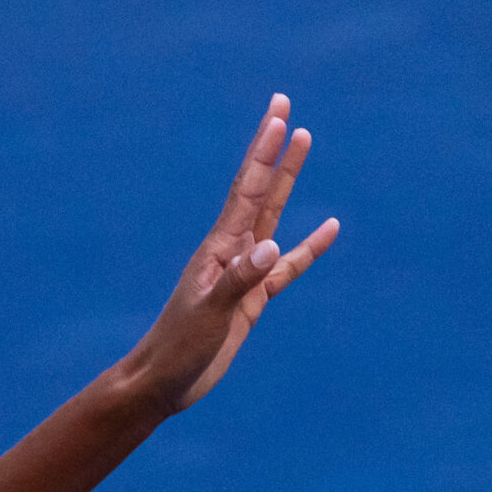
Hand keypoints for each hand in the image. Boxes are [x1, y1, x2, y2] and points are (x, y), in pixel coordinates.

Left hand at [130, 93, 339, 412]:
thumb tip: (272, 246)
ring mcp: (242, 274)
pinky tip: (330, 228)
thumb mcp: (211, 314)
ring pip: (273, 218)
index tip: (278, 116)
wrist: (162, 384)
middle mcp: (230, 253)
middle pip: (259, 191)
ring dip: (288, 181)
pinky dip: (309, 248)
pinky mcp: (252, 300)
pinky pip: (288, 267)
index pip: (246, 191)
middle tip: (283, 107)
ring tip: (303, 143)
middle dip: (271, 150)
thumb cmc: (178, 349)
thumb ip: (239, 280)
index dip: (263, 153)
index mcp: (217, 250)